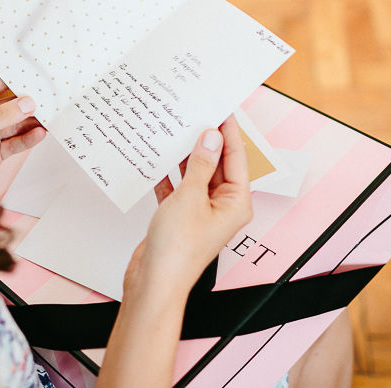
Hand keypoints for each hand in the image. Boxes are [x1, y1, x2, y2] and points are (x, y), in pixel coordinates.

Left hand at [0, 75, 45, 189]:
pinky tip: (40, 134)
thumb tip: (25, 104)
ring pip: (15, 123)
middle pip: (9, 104)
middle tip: (47, 100)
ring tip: (49, 118)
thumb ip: (1, 118)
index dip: (13, 79)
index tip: (33, 76)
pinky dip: (28, 138)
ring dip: (31, 122)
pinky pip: (15, 141)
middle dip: (28, 103)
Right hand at [124, 115, 251, 299]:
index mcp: (236, 203)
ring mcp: (200, 211)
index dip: (228, 131)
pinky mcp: (180, 216)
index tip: (221, 108)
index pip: (236, 157)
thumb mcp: (190, 197)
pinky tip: (158, 157)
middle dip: (205, 140)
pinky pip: (177, 187)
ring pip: (195, 173)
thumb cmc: (178, 250)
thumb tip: (211, 137)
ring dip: (185, 155)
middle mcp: (222, 206)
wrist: (154, 282)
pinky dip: (169, 173)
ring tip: (175, 128)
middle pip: (217, 163)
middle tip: (195, 113)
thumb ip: (201, 165)